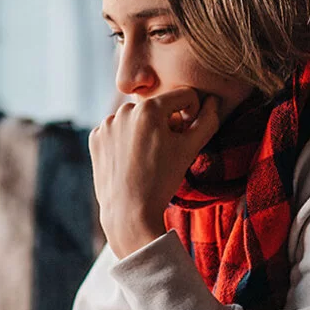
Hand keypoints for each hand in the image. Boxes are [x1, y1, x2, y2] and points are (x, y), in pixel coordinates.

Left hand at [89, 88, 220, 258]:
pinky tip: (130, 160)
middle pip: (158, 107)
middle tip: (165, 151)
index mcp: (149, 108)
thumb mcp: (190, 149)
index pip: (183, 96)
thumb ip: (207, 120)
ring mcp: (107, 124)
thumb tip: (213, 101)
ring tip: (147, 158)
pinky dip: (125, 140)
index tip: (187, 134)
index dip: (192, 113)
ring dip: (145, 131)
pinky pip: (118, 130)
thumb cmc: (162, 181)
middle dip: (166, 123)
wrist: (129, 213)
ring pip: (137, 118)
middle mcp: (124, 109)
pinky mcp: (96, 137)